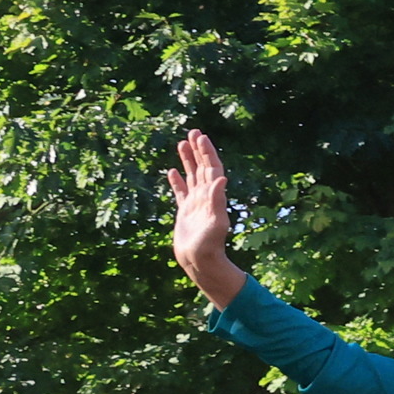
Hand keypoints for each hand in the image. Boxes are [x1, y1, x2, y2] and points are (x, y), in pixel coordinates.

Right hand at [164, 129, 246, 306]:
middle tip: (193, 131)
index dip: (207, 152)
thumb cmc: (209, 245)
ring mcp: (195, 204)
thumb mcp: (216, 222)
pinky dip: (177, 181)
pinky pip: (180, 192)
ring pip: (191, 176)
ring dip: (188, 160)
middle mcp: (206, 197)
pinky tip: (172, 171)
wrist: (200, 262)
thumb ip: (217, 200)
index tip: (201, 136)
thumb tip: (221, 178)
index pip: (212, 168)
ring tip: (182, 143)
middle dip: (198, 150)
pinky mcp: (185, 212)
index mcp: (213, 196)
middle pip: (202, 168)